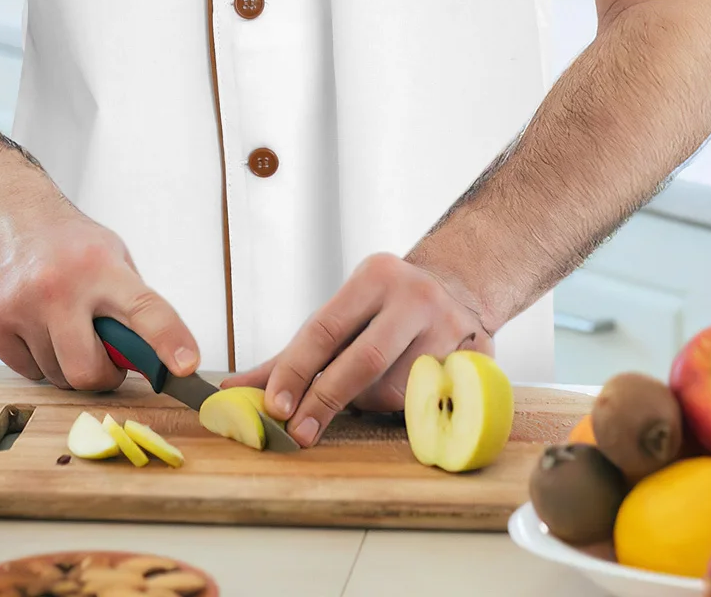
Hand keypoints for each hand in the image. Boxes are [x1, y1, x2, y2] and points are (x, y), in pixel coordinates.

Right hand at [0, 166, 198, 392]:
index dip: (168, 341)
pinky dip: (37, 359)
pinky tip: (34, 324)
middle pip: (88, 370)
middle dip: (102, 375)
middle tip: (103, 358)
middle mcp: (59, 285)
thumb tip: (156, 356)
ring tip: (61, 325)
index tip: (185, 366)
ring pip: (56, 375)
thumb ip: (131, 302)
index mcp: (100, 265)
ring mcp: (20, 305)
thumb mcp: (111, 253)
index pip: (144, 309)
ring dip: (66, 363)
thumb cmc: (64, 237)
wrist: (4, 211)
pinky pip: (27, 372)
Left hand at [223, 252, 490, 446]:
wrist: (459, 288)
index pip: (325, 327)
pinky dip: (409, 408)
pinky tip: (408, 394)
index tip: (274, 406)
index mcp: (374, 277)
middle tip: (299, 433)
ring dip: (371, 404)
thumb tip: (233, 389)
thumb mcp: (344, 312)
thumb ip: (292, 353)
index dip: (297, 369)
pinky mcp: (477, 359)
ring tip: (373, 390)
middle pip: (363, 360)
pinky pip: (430, 402)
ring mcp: (450, 327)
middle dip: (325, 400)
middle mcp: (414, 296)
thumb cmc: (385, 308)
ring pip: (396, 389)